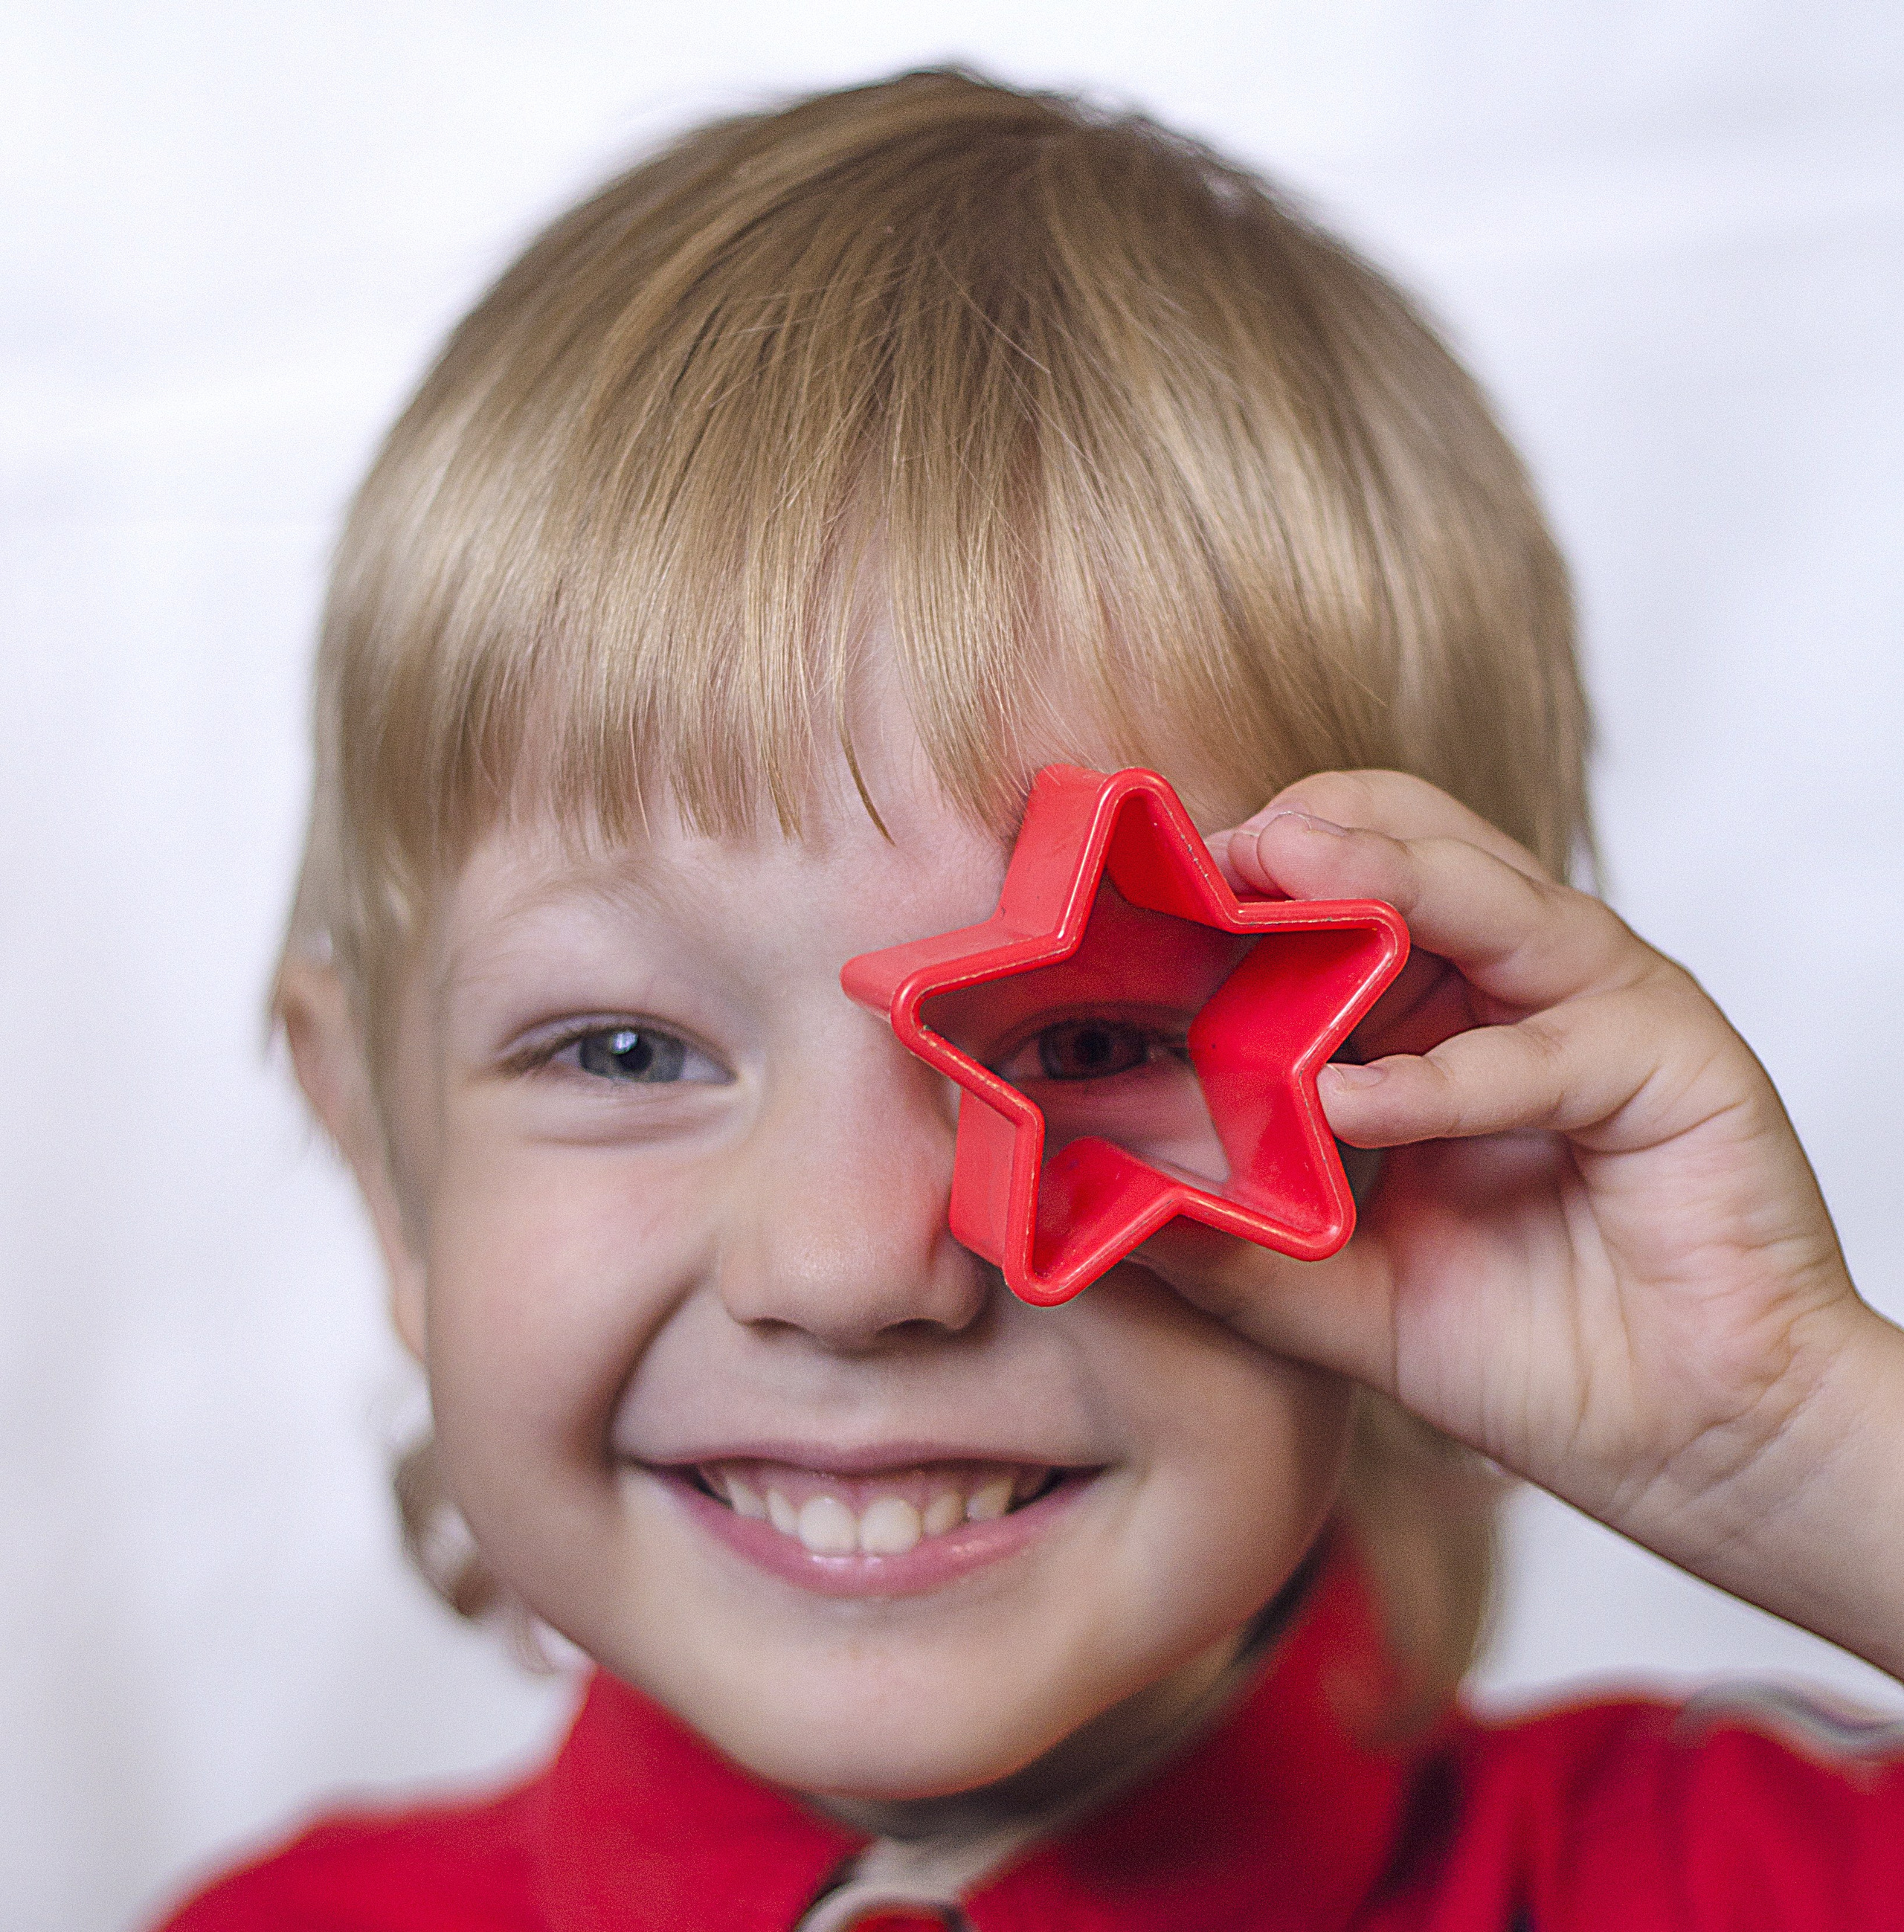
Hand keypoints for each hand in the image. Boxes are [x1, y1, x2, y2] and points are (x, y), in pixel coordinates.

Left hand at [1140, 770, 1903, 1679]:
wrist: (1687, 1448)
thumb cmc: (1529, 1351)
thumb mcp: (1343, 1291)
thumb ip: (1235, 1244)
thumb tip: (1095, 1204)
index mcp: (1438, 1011)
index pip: (1339, 893)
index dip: (1243, 886)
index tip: (1135, 898)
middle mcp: (1515, 983)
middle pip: (1409, 846)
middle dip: (1301, 837)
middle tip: (1203, 855)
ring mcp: (1597, 1005)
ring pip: (1482, 894)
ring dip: (1373, 876)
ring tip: (1270, 871)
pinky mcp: (1670, 1058)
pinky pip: (1541, 1047)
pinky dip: (1440, 1075)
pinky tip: (1350, 1102)